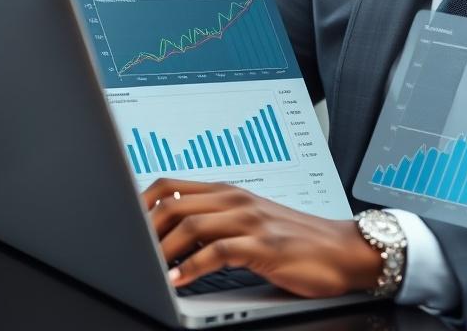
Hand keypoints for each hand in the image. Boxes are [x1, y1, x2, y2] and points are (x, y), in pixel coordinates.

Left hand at [142, 179, 381, 297]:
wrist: (344, 250)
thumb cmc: (297, 241)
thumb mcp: (251, 224)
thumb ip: (215, 223)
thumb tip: (170, 236)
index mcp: (229, 193)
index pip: (170, 186)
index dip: (140, 204)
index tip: (121, 225)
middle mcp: (236, 200)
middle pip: (173, 204)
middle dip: (144, 231)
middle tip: (129, 253)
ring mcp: (251, 221)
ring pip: (191, 225)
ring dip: (162, 250)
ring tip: (146, 270)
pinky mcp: (265, 246)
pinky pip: (218, 252)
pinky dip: (192, 268)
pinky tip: (178, 281)